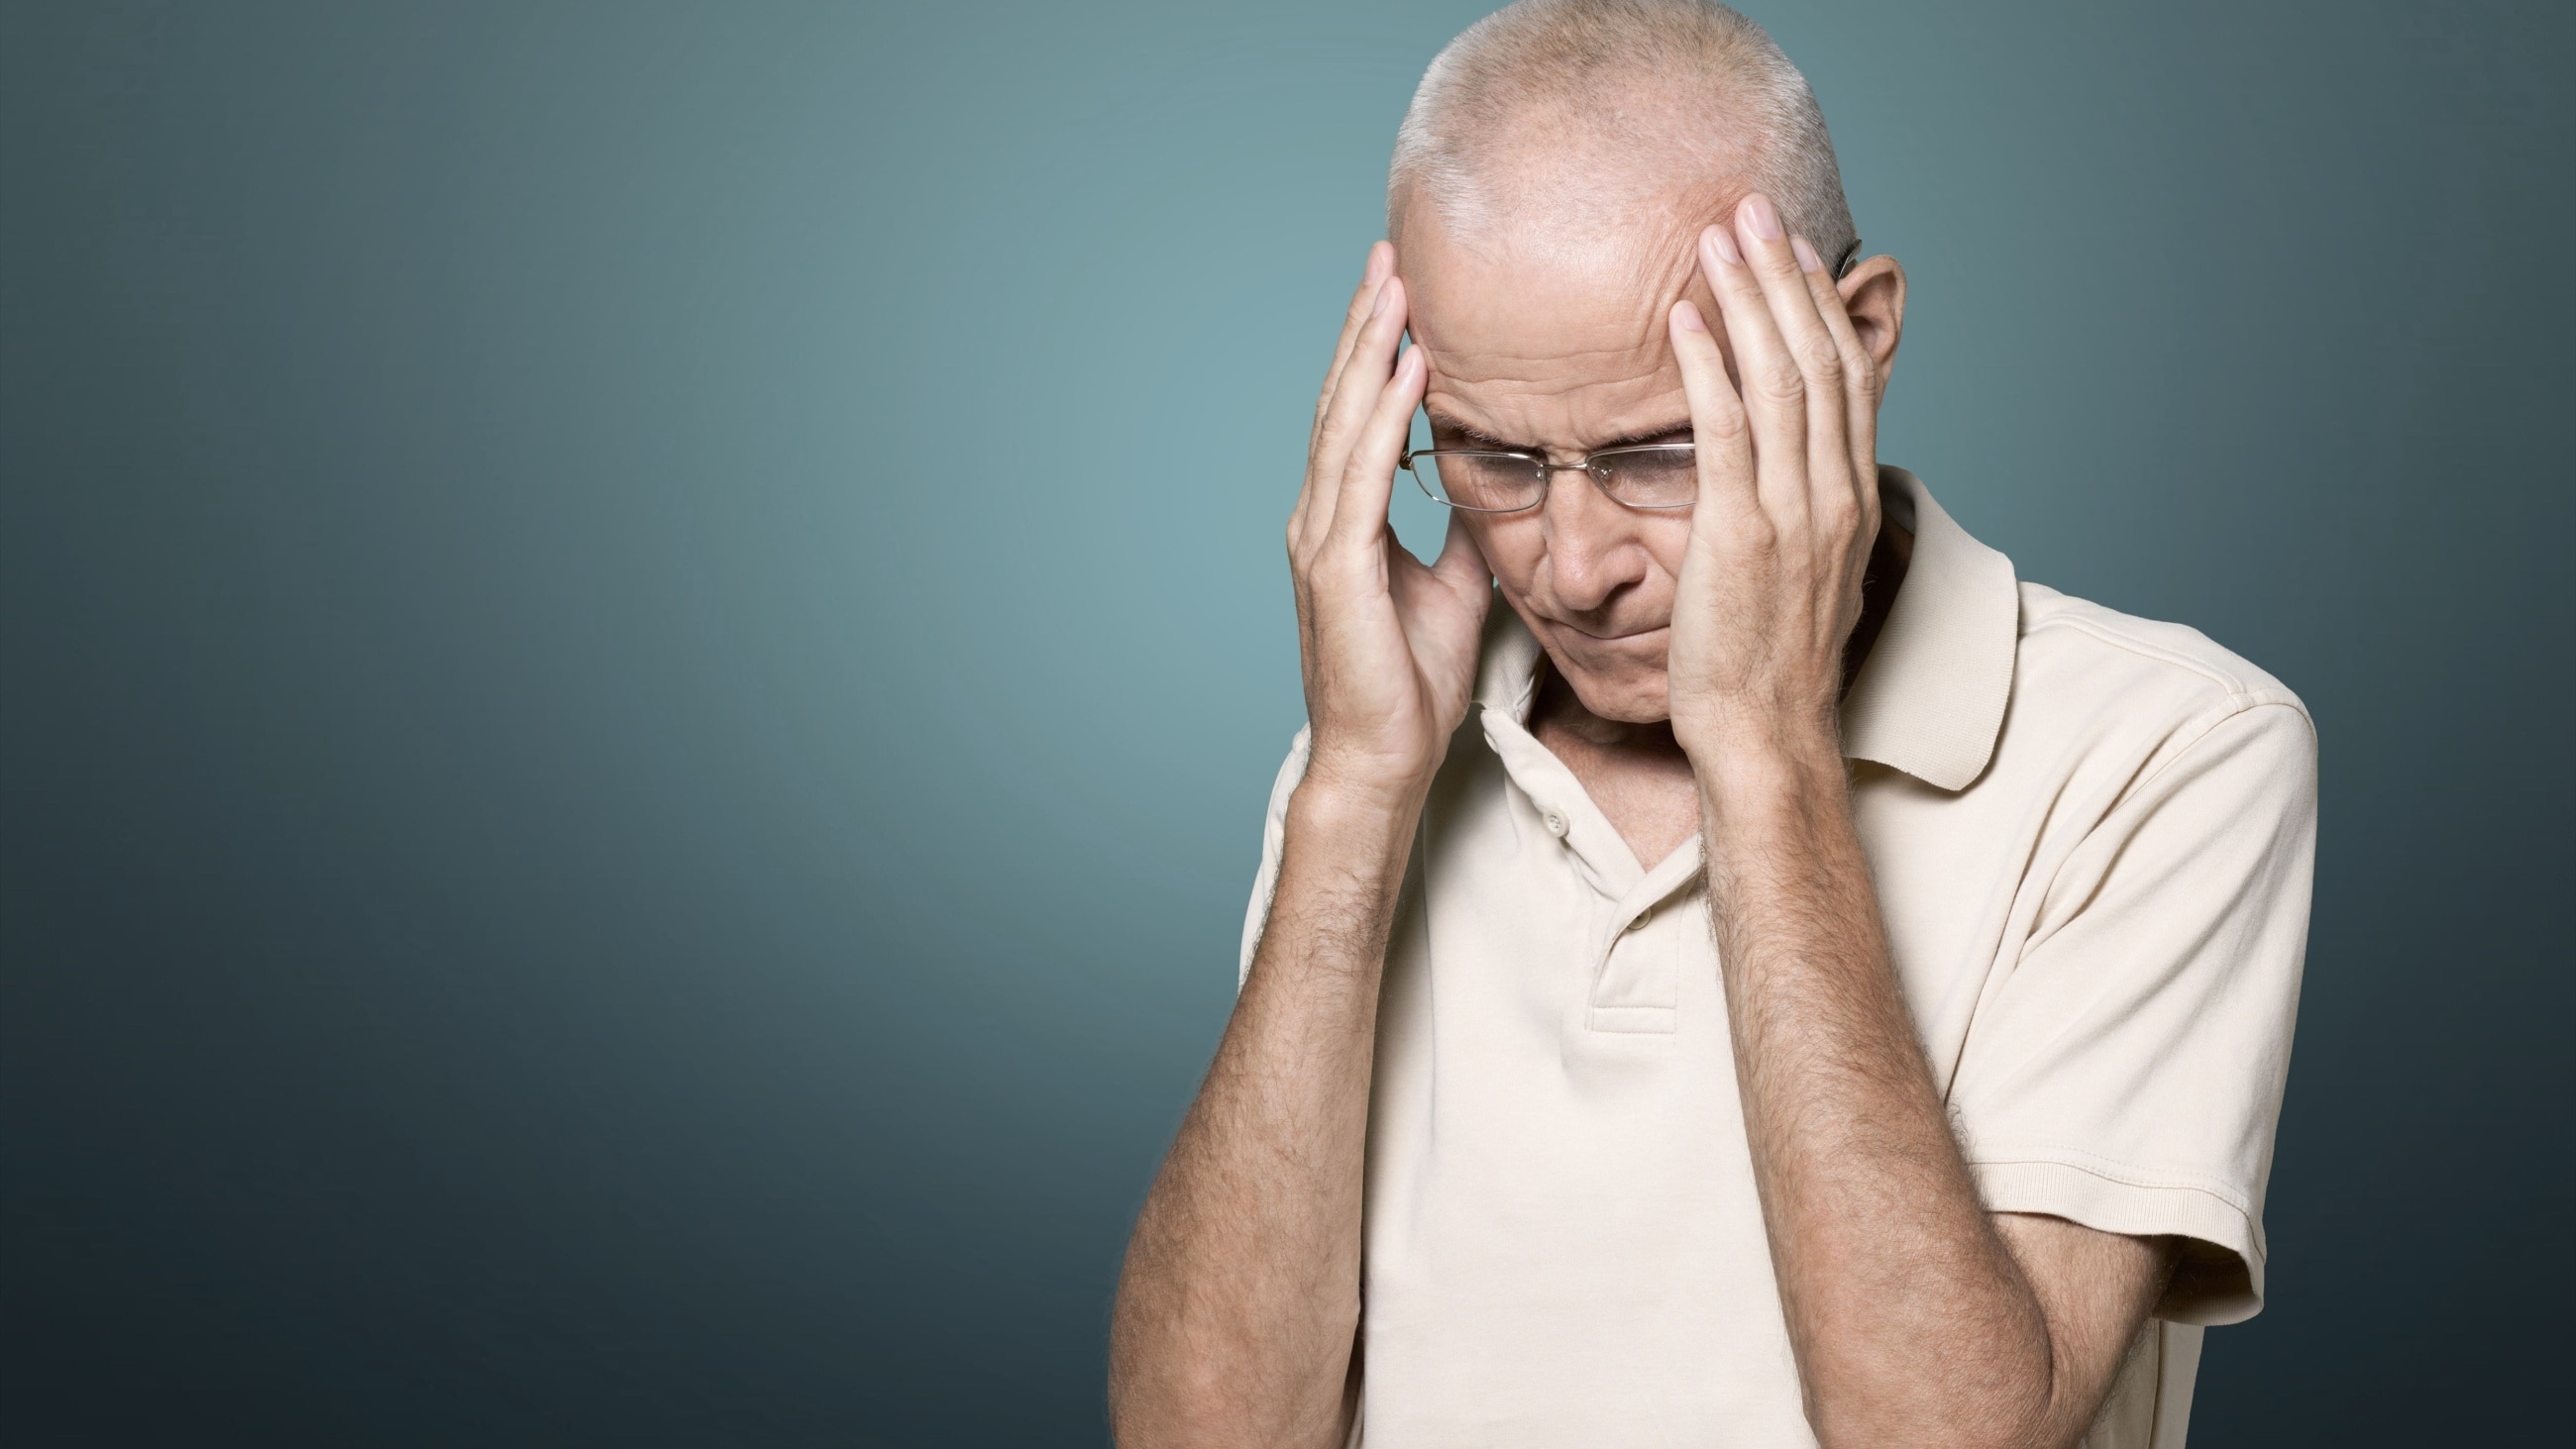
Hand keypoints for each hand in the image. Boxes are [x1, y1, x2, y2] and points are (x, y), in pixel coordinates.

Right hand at [1286, 243, 1492, 809]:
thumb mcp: (1453, 587)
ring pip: (1345, 425)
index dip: (1377, 351)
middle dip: (1366, 327)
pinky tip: (1407, 370)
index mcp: (1346, 521)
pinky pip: (1364, 476)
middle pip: (1343, 402)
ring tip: (1395, 289)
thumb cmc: (1411, 685)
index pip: (1360, 417)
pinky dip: (1384, 417)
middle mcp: (1323, 518)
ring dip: (1370, 352)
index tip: (1402, 290)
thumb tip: (1499, 485)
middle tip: (1389, 257)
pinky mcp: (1337, 568)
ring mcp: (1323, 540)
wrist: (1383, 759)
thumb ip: (1465, 531)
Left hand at [1664, 195, 1884, 764]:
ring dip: (1745, 300)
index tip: (1789, 247)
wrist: (1767, 737)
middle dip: (1783, 276)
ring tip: (1715, 238)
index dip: (1817, 302)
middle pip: (1819, 356)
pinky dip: (1706, 367)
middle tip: (1750, 208)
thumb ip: (1801, 503)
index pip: (1846, 373)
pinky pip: (1725, 432)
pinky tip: (1682, 319)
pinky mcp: (1741, 536)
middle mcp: (1833, 493)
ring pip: (1780, 379)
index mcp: (1850, 496)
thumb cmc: (1769, 661)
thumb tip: (1787, 460)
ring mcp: (1793, 514)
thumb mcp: (1806, 569)